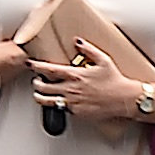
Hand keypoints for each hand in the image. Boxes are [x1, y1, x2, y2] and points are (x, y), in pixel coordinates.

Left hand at [36, 46, 154, 127]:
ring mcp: (72, 102)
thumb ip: (88, 49)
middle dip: (36, 83)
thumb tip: (77, 41)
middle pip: (43, 87)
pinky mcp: (76, 113)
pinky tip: (59, 101)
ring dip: (39, 97)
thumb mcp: (103, 60)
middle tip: (36, 80)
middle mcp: (71, 89)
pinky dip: (57, 105)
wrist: (123, 99)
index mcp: (75, 75)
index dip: (37, 66)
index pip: (49, 70)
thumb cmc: (114, 80)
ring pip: (47, 101)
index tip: (31, 64)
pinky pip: (61, 109)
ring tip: (39, 94)